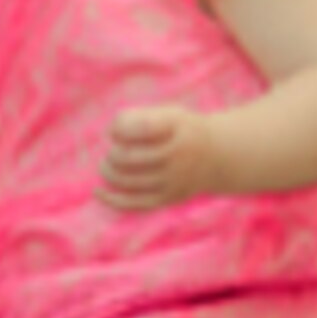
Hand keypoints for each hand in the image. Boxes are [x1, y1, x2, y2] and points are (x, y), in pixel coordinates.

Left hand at [100, 105, 221, 208]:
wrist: (219, 156)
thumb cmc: (182, 130)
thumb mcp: (169, 113)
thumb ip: (140, 117)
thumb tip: (111, 133)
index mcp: (177, 128)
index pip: (141, 128)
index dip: (119, 127)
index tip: (116, 129)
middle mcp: (177, 156)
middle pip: (129, 157)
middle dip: (112, 153)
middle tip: (113, 149)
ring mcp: (174, 180)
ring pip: (129, 180)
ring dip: (109, 171)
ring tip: (106, 164)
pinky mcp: (168, 198)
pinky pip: (137, 203)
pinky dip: (113, 199)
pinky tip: (97, 192)